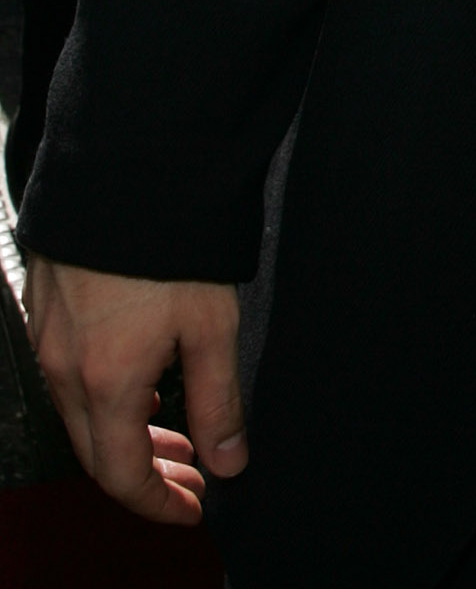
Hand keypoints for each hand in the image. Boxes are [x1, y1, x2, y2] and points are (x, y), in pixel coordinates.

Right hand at [26, 258, 245, 523]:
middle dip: (146, 477)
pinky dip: (104, 400)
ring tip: (176, 439)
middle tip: (192, 480)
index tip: (191, 510)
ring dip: (126, 438)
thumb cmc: (169, 239)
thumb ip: (219, 400)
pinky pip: (68, 379)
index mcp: (105, 383)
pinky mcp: (45, 311)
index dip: (158, 504)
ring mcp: (48, 341)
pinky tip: (142, 387)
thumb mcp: (211, 324)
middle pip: (96, 454)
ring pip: (80, 417)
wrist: (124, 166)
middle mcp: (64, 370)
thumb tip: (229, 462)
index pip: (122, 476)